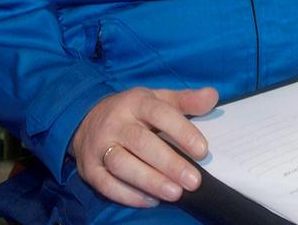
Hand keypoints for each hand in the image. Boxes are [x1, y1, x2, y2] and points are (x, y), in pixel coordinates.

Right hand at [70, 86, 218, 207]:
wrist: (86, 119)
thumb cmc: (133, 112)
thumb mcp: (158, 99)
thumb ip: (186, 100)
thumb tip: (212, 96)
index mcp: (135, 102)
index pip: (159, 113)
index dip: (181, 131)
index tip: (202, 150)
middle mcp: (115, 122)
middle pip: (141, 143)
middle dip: (169, 163)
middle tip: (194, 181)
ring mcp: (99, 146)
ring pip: (122, 165)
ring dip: (150, 181)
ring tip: (175, 193)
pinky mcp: (89, 168)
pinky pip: (107, 184)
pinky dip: (128, 195)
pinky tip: (151, 201)